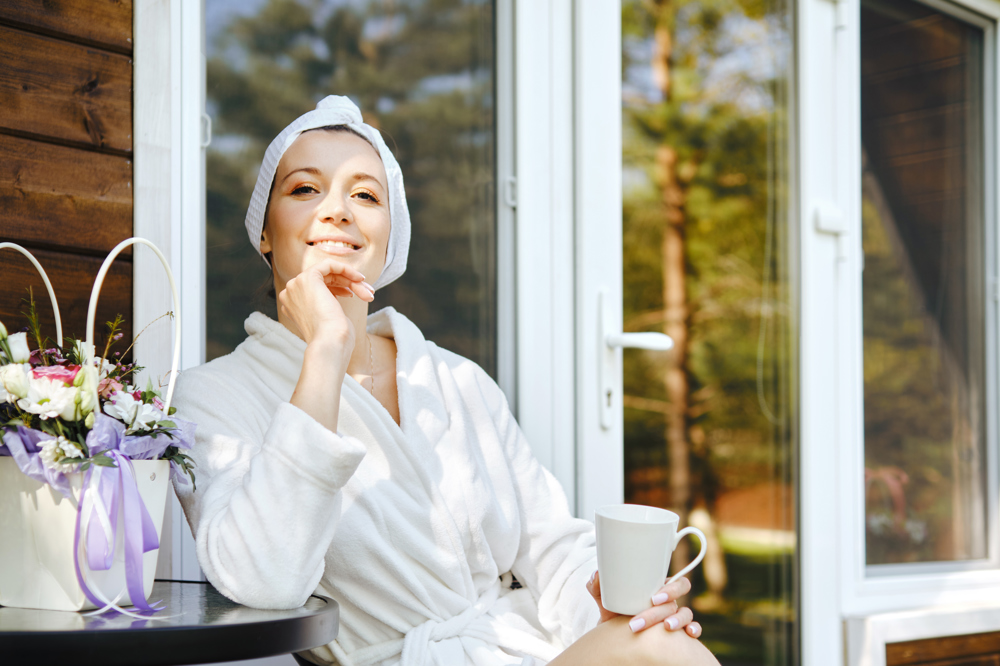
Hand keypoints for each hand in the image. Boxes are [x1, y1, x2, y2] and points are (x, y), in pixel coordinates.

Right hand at [277, 257, 372, 345]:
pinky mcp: (307, 277)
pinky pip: (329, 264)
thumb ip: (326, 304)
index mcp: (293, 305)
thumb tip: (334, 295)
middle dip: (348, 284)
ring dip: (351, 281)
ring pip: (329, 273)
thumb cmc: (333, 338)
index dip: (338, 288)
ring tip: (368, 292)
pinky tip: (359, 279)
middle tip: (368, 293)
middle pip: (324, 280)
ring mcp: (296, 285)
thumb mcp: (328, 318)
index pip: (317, 288)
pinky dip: (345, 269)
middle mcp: (290, 294)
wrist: (330, 342)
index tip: (356, 295)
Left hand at [586, 571, 701, 637]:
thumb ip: (597, 586)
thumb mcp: (605, 601)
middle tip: (649, 612)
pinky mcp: (678, 635)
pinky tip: (689, 634)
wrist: (614, 638)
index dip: (670, 588)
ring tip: (666, 627)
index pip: (674, 582)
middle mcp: (669, 603)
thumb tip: (597, 575)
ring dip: (678, 620)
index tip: (653, 598)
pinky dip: (695, 630)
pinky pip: (694, 630)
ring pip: (686, 614)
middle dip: (666, 606)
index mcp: (657, 590)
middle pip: (677, 599)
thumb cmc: (614, 614)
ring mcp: (675, 618)